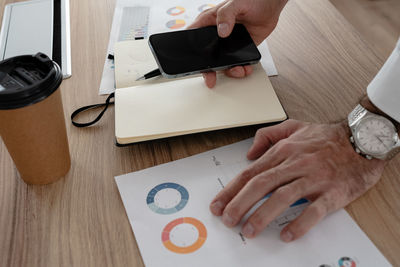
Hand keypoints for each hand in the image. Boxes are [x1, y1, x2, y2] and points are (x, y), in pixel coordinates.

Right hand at [188, 0, 287, 87]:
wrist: (271, 5)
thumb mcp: (235, 3)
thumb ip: (226, 15)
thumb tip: (222, 31)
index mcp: (209, 22)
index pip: (193, 38)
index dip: (190, 51)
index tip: (194, 63)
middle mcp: (216, 35)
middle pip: (206, 57)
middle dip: (208, 71)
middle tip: (211, 78)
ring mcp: (228, 44)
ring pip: (222, 63)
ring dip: (229, 70)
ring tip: (237, 70)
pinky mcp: (240, 49)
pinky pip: (237, 63)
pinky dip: (241, 68)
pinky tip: (246, 68)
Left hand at [209, 119, 385, 241]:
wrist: (364, 139)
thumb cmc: (328, 137)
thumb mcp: (294, 126)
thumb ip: (268, 135)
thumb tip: (249, 152)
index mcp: (284, 151)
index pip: (250, 173)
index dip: (231, 190)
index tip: (218, 204)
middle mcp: (295, 164)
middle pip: (261, 185)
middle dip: (240, 203)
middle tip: (227, 220)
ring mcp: (314, 178)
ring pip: (282, 197)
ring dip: (263, 215)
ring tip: (249, 230)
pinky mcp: (333, 192)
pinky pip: (314, 210)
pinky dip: (300, 223)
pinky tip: (287, 235)